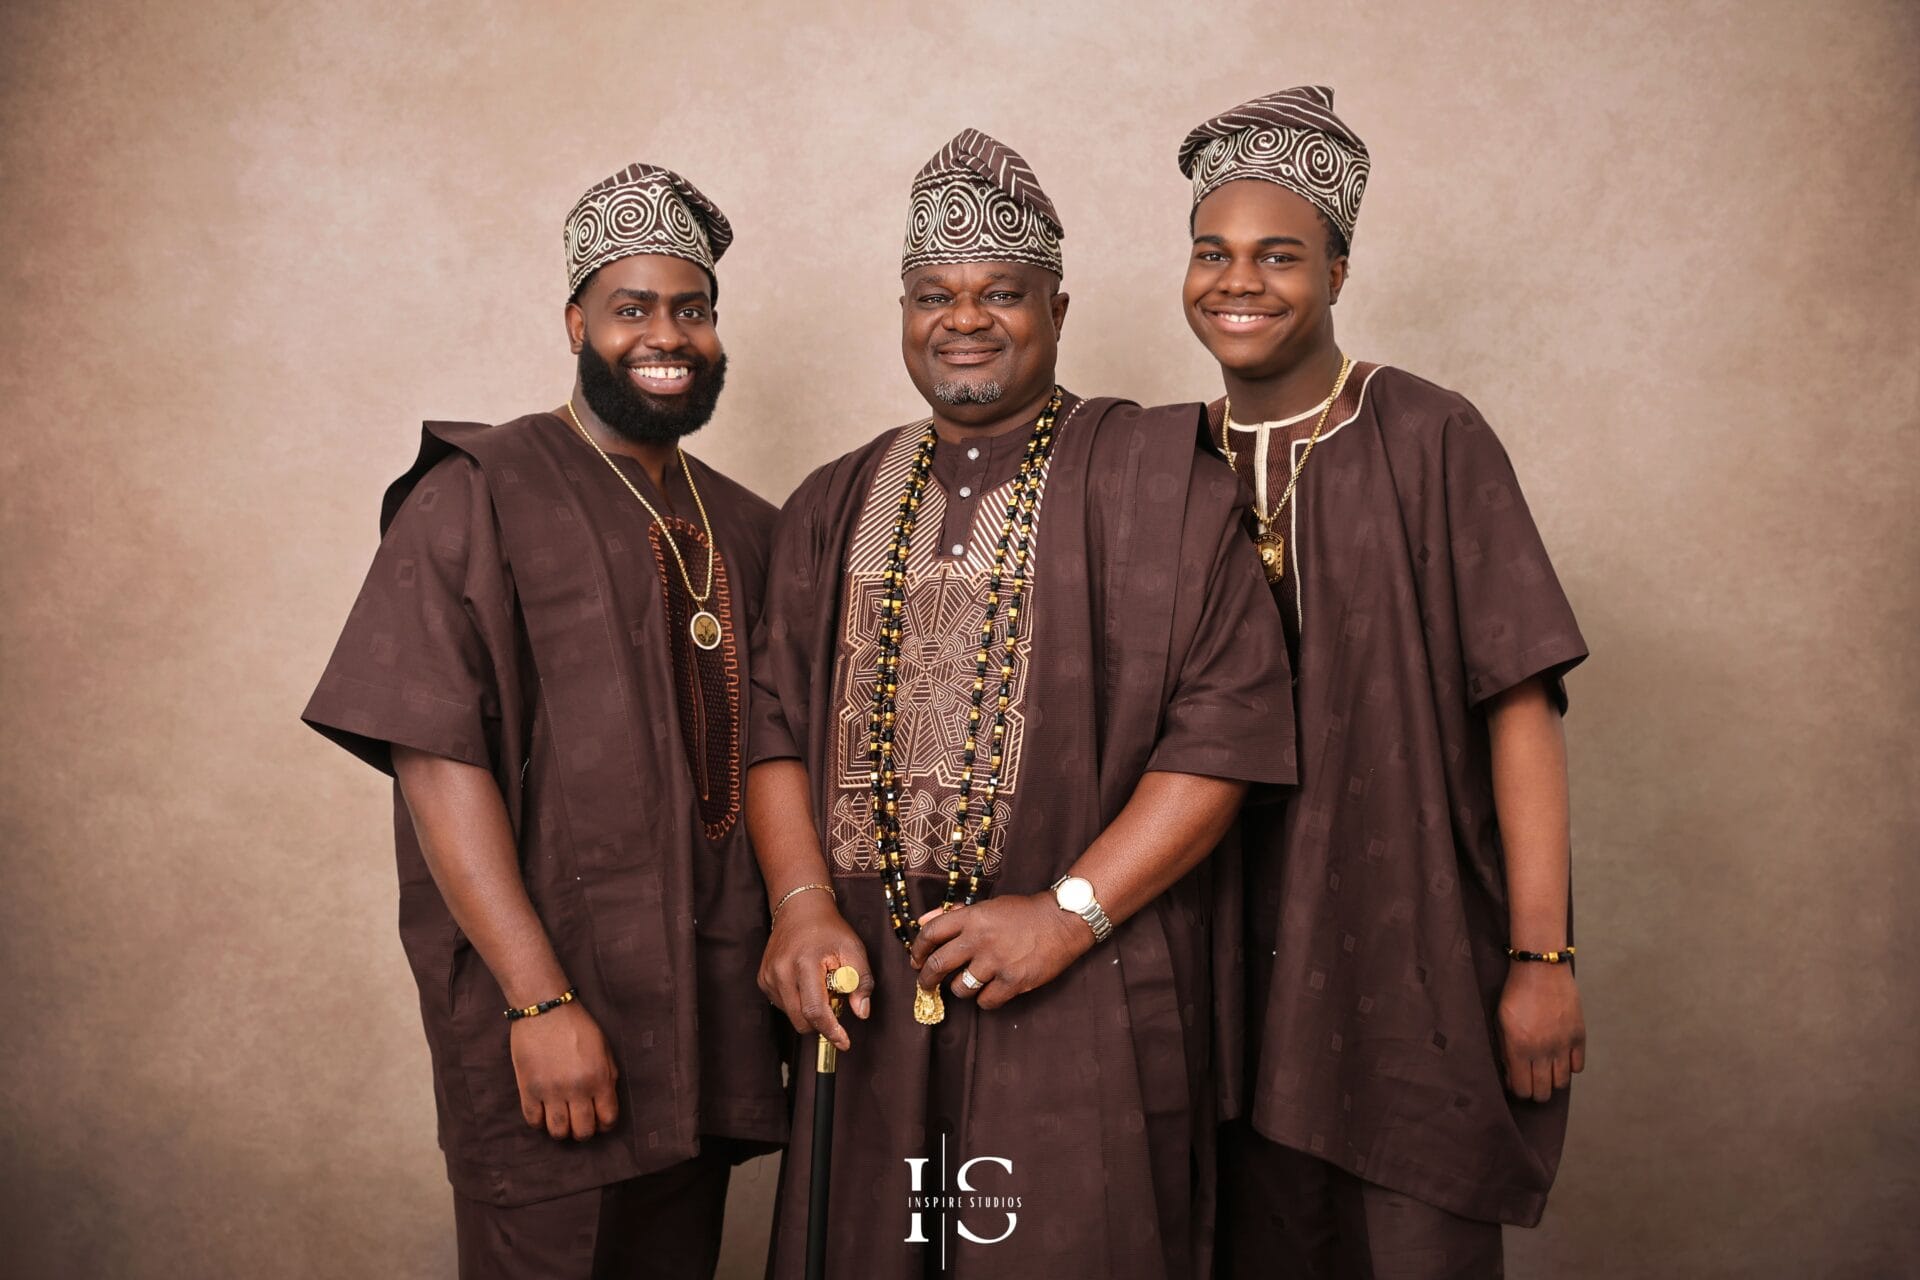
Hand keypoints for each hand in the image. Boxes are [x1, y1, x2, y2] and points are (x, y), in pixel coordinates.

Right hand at [508, 1002, 619, 1140]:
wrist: (545, 1009)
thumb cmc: (577, 1026)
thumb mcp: (604, 1049)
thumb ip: (608, 1077)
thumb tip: (605, 1103)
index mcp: (599, 1078)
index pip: (608, 1119)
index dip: (605, 1124)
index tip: (599, 1120)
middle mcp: (577, 1089)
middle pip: (583, 1131)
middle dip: (583, 1131)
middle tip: (579, 1121)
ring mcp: (550, 1091)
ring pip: (558, 1132)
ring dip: (562, 1131)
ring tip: (561, 1118)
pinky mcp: (528, 1089)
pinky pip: (533, 1121)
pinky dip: (539, 1121)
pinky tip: (543, 1111)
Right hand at [757, 892, 873, 1051]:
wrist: (800, 910)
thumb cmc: (830, 930)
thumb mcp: (854, 950)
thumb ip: (862, 982)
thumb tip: (861, 1013)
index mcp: (805, 963)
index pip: (815, 1010)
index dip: (831, 1031)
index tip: (844, 1043)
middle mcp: (781, 971)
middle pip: (801, 1020)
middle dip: (822, 1021)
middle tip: (836, 999)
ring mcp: (768, 975)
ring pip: (792, 1015)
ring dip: (809, 1011)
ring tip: (820, 985)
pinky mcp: (763, 979)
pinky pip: (782, 1005)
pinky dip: (797, 1002)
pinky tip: (805, 982)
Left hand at [910, 894, 1092, 1010]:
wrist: (1062, 921)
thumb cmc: (1024, 913)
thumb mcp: (988, 906)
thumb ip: (955, 914)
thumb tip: (923, 922)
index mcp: (972, 917)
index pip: (931, 934)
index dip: (918, 949)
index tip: (916, 959)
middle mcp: (979, 940)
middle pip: (938, 965)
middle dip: (926, 978)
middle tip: (926, 984)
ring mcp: (996, 962)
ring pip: (960, 987)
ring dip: (959, 988)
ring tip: (967, 983)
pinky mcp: (1013, 981)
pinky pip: (985, 1001)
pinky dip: (984, 999)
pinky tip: (990, 991)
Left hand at [1497, 962, 1585, 1101]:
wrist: (1540, 969)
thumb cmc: (1515, 994)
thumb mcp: (1501, 1022)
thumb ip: (1506, 1051)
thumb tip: (1512, 1074)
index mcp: (1519, 1048)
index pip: (1522, 1089)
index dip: (1519, 1090)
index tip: (1517, 1082)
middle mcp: (1542, 1051)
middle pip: (1543, 1092)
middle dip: (1536, 1092)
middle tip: (1532, 1081)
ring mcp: (1562, 1044)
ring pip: (1561, 1083)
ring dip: (1553, 1081)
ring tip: (1546, 1070)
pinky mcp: (1578, 1036)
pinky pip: (1578, 1066)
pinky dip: (1569, 1066)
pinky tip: (1561, 1057)